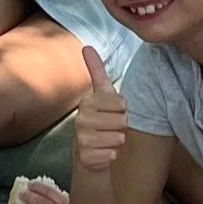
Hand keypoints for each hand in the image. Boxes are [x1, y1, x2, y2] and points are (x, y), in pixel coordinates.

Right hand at [71, 45, 126, 175]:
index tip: (110, 112)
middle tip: (108, 128)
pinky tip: (102, 152)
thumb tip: (86, 46)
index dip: (122, 110)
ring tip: (105, 140)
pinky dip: (112, 154)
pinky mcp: (85, 157)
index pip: (120, 103)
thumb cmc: (99, 121)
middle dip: (121, 127)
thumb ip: (96, 71)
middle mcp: (80, 120)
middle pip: (122, 121)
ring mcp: (81, 139)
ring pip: (119, 138)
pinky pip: (113, 154)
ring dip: (117, 141)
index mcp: (86, 103)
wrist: (87, 154)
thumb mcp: (100, 96)